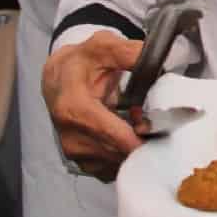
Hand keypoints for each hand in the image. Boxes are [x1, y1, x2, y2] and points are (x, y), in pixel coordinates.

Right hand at [41, 31, 147, 180]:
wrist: (58, 78)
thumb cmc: (82, 63)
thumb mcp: (103, 47)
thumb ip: (129, 53)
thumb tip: (158, 60)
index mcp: (72, 108)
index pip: (111, 134)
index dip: (138, 137)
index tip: (158, 129)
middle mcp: (70, 136)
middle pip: (119, 153)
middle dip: (142, 142)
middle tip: (155, 124)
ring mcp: (76, 153)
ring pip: (118, 163)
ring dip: (135, 149)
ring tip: (139, 126)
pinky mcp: (83, 164)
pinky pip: (114, 169)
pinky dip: (127, 156)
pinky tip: (128, 137)